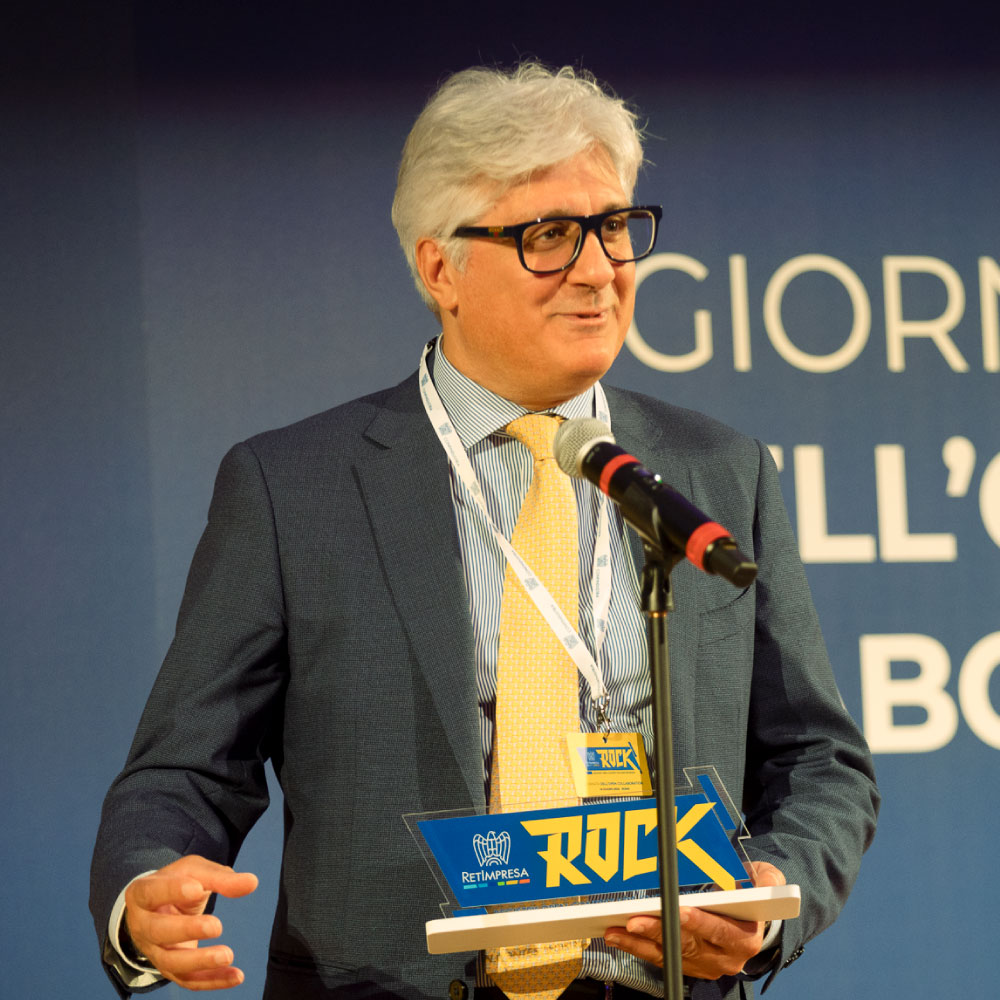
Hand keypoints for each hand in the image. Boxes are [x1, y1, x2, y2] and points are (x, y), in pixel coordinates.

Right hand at [123, 854, 258, 990]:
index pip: (152, 892)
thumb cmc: (178, 883)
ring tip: (227, 955)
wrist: (159, 907)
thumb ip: (220, 877)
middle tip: (216, 926)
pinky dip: (212, 981)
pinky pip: (188, 980)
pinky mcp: (170, 968)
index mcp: (143, 893)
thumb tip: (252, 882)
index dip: (172, 891)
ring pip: (171, 962)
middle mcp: (142, 925)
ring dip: (200, 962)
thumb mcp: (195, 871)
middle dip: (187, 930)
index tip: (197, 889)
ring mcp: (154, 951)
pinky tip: (236, 976)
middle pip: (158, 931)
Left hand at [604, 862, 784, 979]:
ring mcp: (706, 964)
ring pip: (669, 954)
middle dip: (659, 931)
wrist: (755, 922)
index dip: (700, 923)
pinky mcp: (689, 965)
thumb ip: (767, 879)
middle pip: (688, 944)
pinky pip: (661, 957)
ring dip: (640, 943)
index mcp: (746, 937)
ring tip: (616, 931)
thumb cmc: (754, 895)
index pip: (720, 931)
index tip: (680, 912)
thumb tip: (761, 883)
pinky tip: (619, 937)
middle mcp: (726, 957)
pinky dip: (639, 947)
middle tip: (634, 920)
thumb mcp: (768, 879)